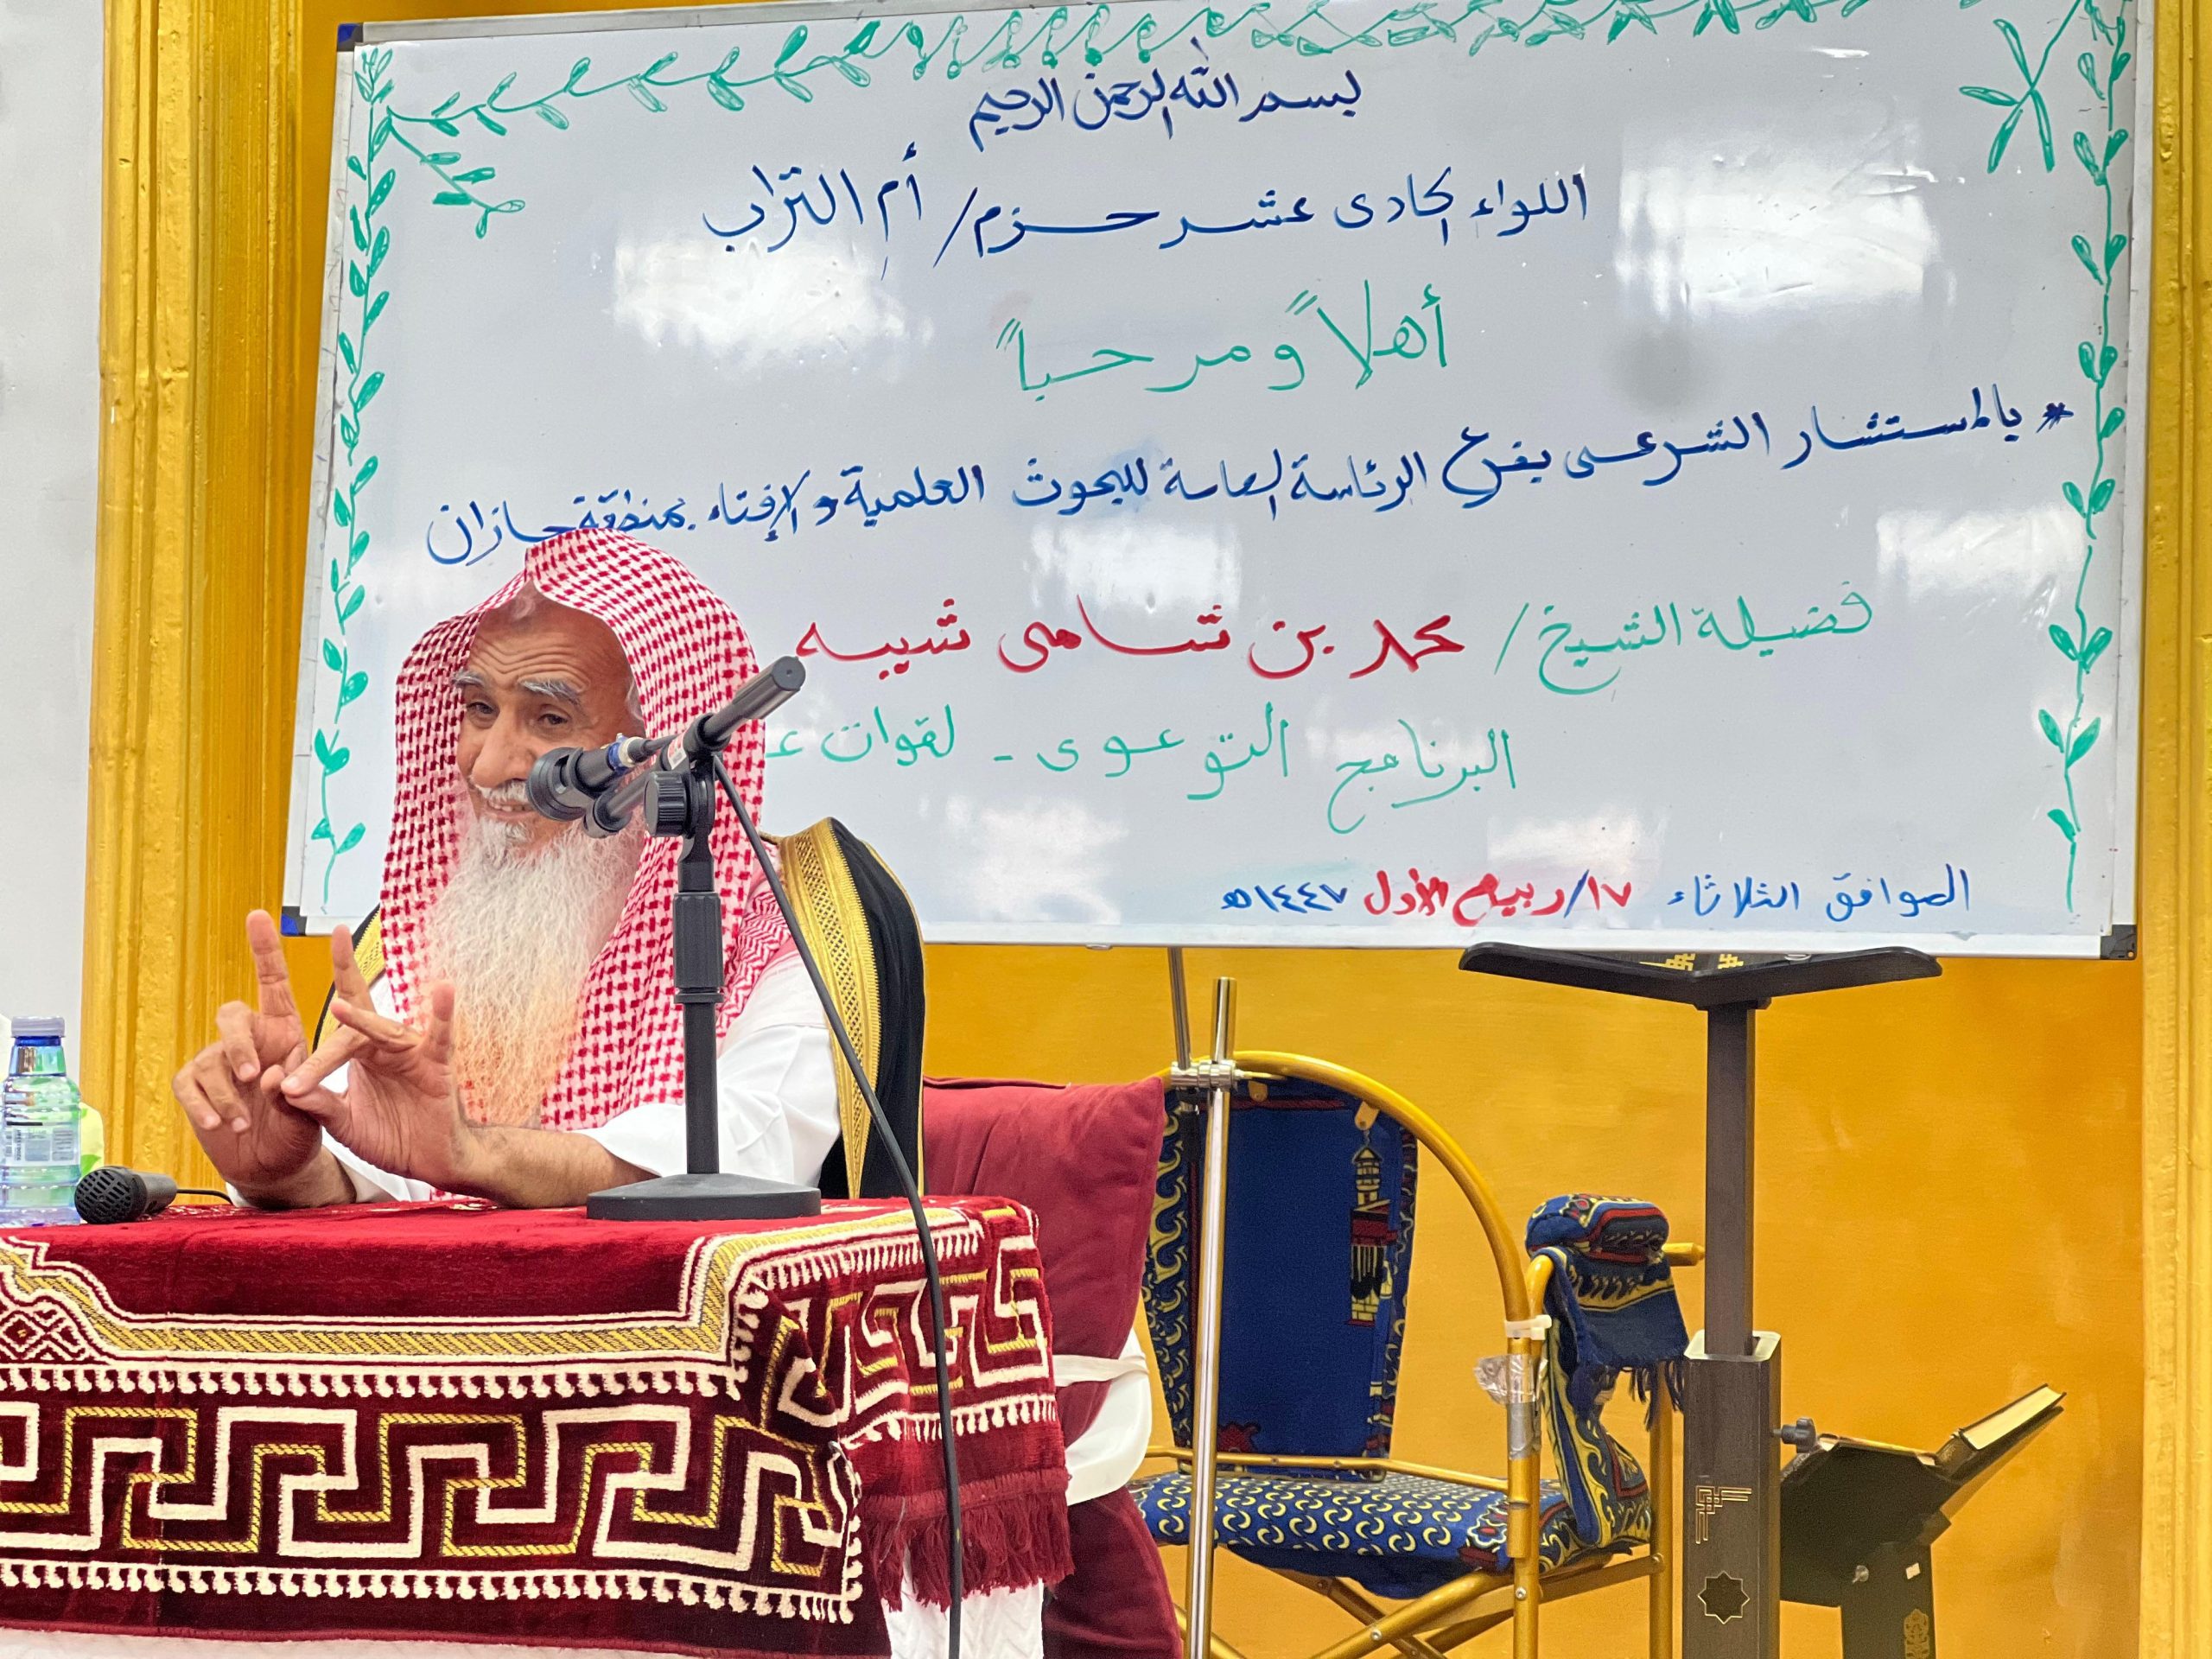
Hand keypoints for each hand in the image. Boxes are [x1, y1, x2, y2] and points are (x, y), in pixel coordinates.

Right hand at [171, 911, 328, 1198]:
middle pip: (232, 1016)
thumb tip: (271, 1077)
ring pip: (211, 1060)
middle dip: (238, 1043)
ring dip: (227, 1095)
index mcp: (285, 1031)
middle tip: (251, 1074)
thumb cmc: (301, 1127)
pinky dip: (203, 1106)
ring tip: (245, 1123)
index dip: (265, 949)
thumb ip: (299, 1091)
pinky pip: (188, 1085)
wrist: (276, 1164)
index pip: (274, 982)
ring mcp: (219, 1061)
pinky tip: (218, 1124)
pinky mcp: (196, 1086)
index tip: (258, 915)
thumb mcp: (314, 1109)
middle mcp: (251, 1039)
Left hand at [279, 926, 478, 1191]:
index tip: (287, 993)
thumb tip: (284, 1085)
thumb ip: (318, 1103)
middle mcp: (384, 1045)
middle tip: (337, 932)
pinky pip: (441, 1038)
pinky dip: (442, 1015)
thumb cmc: (391, 1136)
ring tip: (340, 1006)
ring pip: (385, 1031)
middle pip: (360, 1006)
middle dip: (347, 967)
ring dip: (363, 1020)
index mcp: (361, 1054)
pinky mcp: (437, 1066)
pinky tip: (443, 990)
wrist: (431, 1161)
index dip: (313, 1015)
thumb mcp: (343, 1122)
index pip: (334, 1026)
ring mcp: (412, 1053)